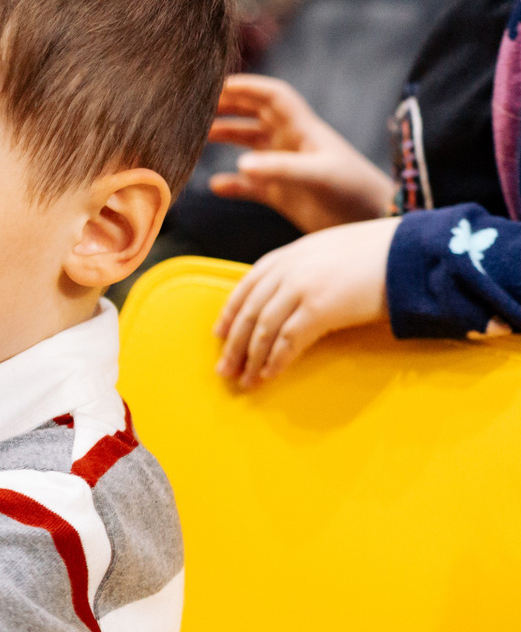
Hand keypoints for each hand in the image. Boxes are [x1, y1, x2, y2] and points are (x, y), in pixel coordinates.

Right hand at [208, 75, 396, 233]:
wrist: (373, 222)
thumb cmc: (353, 192)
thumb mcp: (318, 176)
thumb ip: (280, 169)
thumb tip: (240, 165)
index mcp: (303, 129)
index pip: (271, 97)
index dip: (246, 87)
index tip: (217, 84)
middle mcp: (291, 143)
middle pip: (254, 115)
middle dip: (228, 108)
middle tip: (194, 108)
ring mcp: (285, 168)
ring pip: (248, 146)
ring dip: (225, 139)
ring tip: (195, 140)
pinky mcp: (283, 193)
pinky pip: (250, 184)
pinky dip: (232, 184)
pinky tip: (215, 185)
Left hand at [214, 218, 395, 387]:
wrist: (412, 251)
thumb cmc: (382, 252)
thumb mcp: (333, 250)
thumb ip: (308, 268)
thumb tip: (296, 294)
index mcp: (291, 254)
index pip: (248, 286)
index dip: (231, 312)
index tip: (219, 333)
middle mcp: (290, 270)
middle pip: (250, 312)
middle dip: (233, 344)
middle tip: (224, 369)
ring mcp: (302, 288)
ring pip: (264, 329)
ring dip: (251, 359)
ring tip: (243, 380)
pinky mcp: (319, 309)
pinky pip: (288, 341)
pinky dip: (276, 360)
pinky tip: (268, 375)